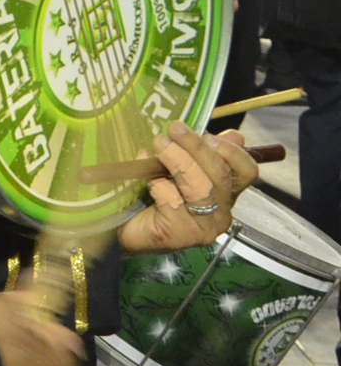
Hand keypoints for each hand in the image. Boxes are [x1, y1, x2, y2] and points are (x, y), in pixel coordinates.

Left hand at [116, 125, 257, 253]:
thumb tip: (233, 135)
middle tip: (174, 129)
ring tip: (159, 144)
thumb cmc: (148, 193)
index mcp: (225, 193)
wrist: (119, 225)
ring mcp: (203, 227)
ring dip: (178, 161)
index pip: (246, 172)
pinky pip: (173, 202)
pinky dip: (159, 185)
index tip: (208, 135)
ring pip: (199, 187)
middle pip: (221, 175)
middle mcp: (220, 212)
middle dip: (197, 148)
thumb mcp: (175, 165)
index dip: (232, 152)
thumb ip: (201, 151)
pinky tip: (146, 180)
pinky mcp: (181, 235)